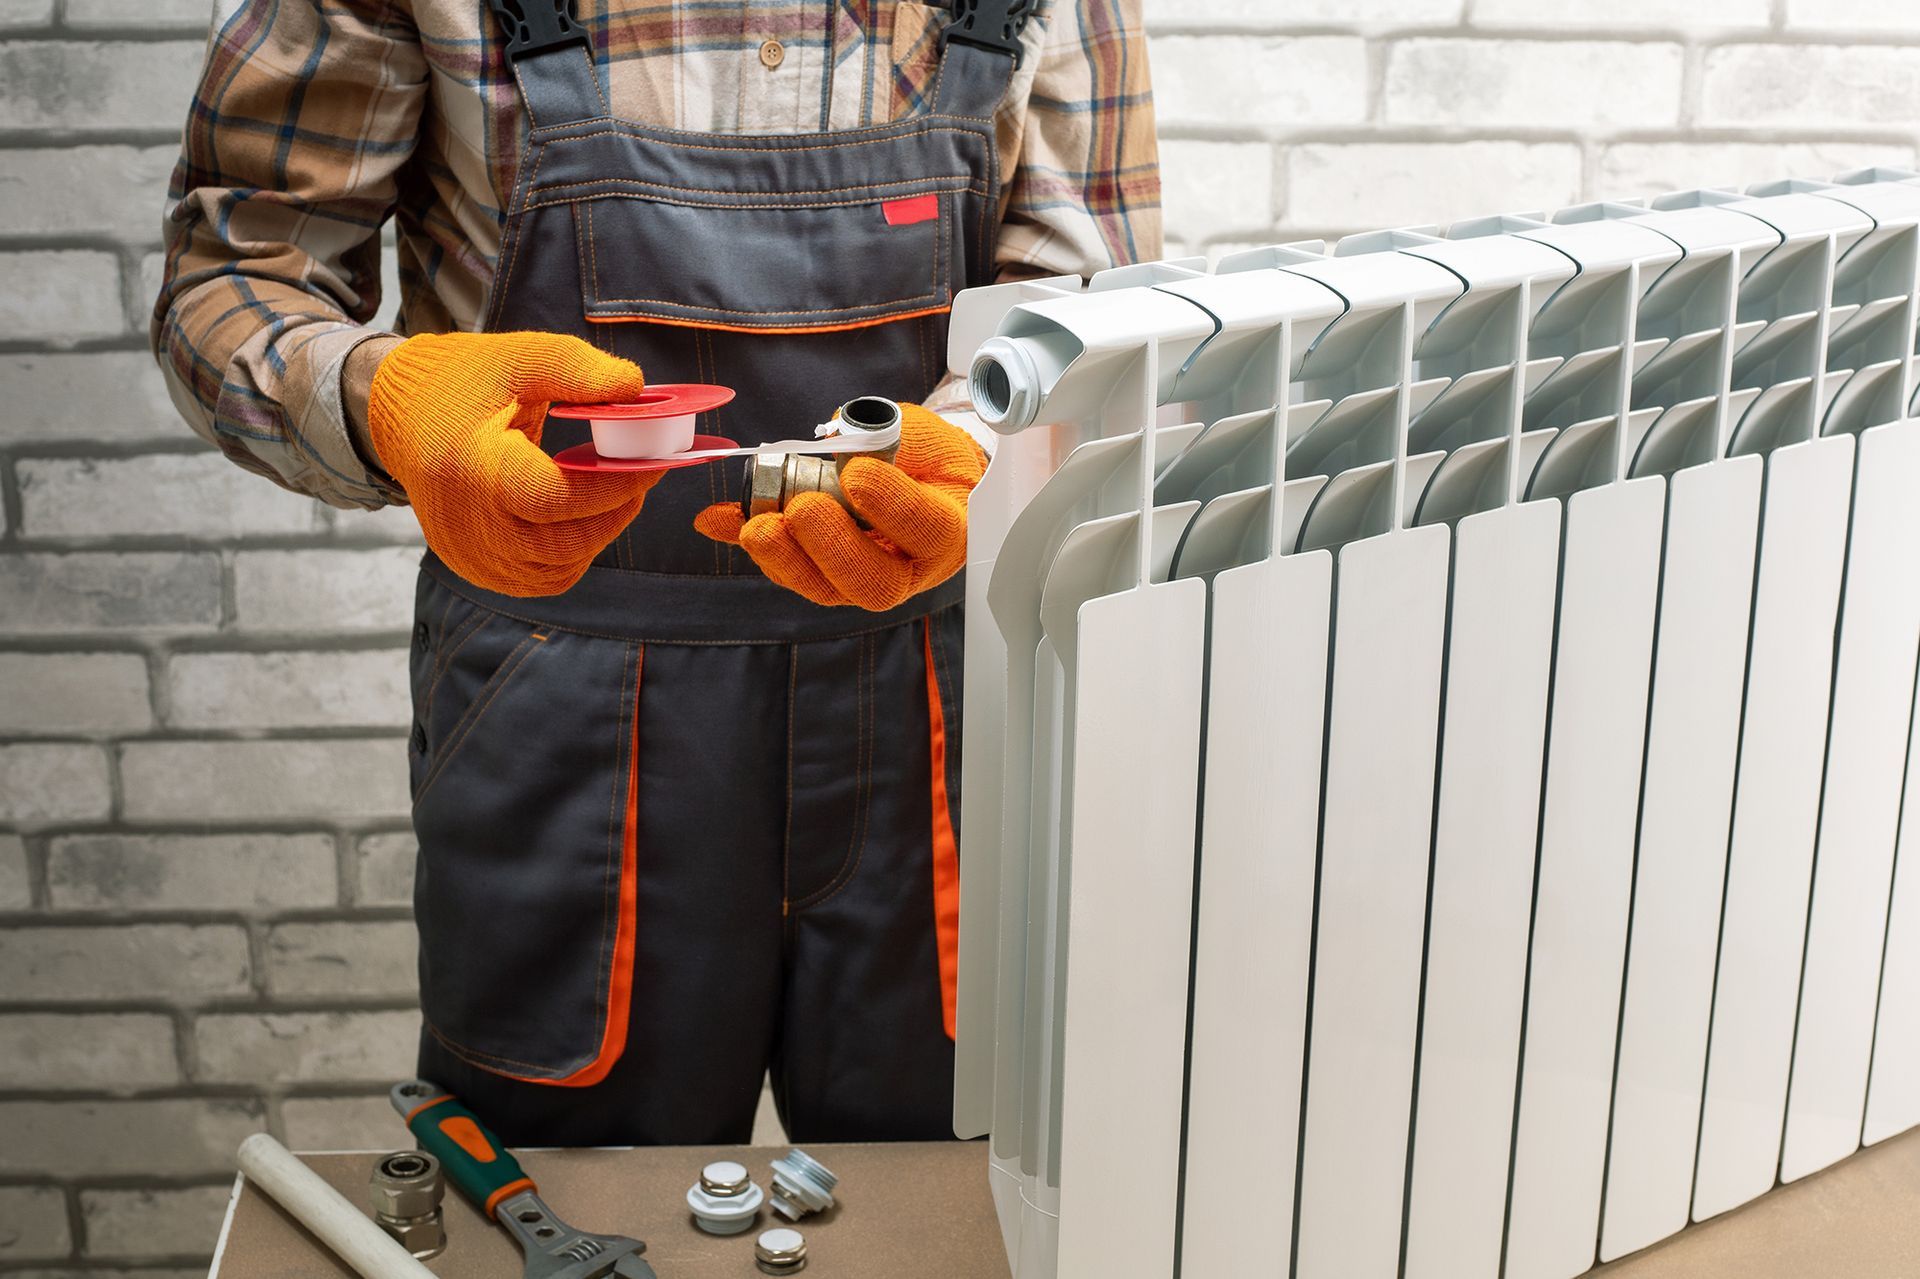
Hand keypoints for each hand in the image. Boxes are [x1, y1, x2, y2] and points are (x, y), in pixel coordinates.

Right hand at [367, 331, 661, 596]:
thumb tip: (638, 389)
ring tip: (607, 489)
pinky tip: (575, 515)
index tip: (653, 461)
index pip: (555, 496)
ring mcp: (469, 553)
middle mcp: (467, 523)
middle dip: (616, 509)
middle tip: (640, 474)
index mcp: (473, 467)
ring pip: (559, 569)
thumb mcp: (520, 358)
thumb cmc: (464, 382)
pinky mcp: (474, 567)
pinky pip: (541, 578)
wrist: (402, 416)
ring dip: (597, 533)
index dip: (614, 484)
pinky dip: (571, 553)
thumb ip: (578, 370)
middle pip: (565, 542)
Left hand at [694, 403, 986, 610]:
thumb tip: (830, 438)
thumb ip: (885, 438)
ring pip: (827, 589)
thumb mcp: (920, 435)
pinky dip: (750, 542)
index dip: (894, 507)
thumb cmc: (925, 458)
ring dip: (784, 557)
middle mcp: (908, 568)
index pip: (927, 530)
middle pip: (873, 583)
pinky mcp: (822, 575)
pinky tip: (718, 520)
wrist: (921, 479)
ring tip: (754, 525)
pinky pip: (788, 569)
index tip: (858, 474)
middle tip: (801, 509)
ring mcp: (862, 578)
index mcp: (946, 532)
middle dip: (830, 548)